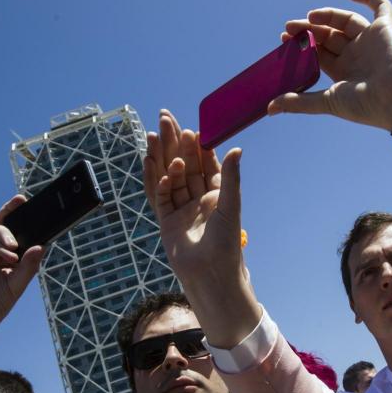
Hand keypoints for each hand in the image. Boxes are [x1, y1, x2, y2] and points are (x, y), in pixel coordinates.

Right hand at [0, 196, 42, 332]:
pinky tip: (8, 256)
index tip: (40, 208)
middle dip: (12, 209)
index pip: (22, 233)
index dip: (28, 220)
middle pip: (6, 224)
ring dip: (6, 235)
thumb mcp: (17, 284)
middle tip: (21, 200)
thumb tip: (41, 247)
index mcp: (12, 256)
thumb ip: (29, 266)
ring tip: (15, 247)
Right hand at [144, 110, 259, 347]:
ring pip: (170, 176)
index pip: (205, 163)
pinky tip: (154, 164)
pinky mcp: (167, 221)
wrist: (210, 274)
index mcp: (217, 194)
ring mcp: (181, 209)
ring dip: (162, 156)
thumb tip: (236, 148)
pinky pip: (159, 196)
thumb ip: (231, 178)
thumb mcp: (231, 206)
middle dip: (174, 142)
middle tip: (165, 118)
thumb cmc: (227, 243)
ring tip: (154, 134)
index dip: (197, 144)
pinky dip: (157, 180)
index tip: (190, 126)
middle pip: (185, 164)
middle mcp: (198, 199)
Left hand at [268, 0, 391, 130]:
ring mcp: (371, 40)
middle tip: (290, 28)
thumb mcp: (327, 102)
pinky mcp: (386, 28)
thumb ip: (299, 102)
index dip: (302, 46)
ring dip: (326, 16)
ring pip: (345, 21)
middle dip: (308, 31)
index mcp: (344, 73)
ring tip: (309, 18)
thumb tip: (269, 108)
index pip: (319, 54)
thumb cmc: (366, 105)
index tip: (284, 40)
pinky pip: (379, 6)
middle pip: (329, 36)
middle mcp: (357, 55)